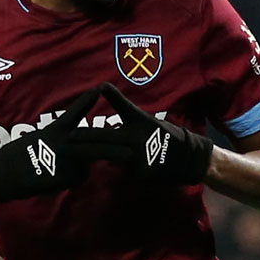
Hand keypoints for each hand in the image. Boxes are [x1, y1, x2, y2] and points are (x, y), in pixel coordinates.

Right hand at [0, 87, 130, 200]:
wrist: (5, 173)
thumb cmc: (20, 154)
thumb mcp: (42, 139)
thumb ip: (63, 139)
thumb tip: (77, 147)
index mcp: (57, 129)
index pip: (75, 113)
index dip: (87, 101)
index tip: (98, 90)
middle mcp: (65, 143)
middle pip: (94, 145)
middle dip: (114, 150)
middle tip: (131, 153)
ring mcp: (67, 161)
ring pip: (86, 164)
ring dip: (82, 166)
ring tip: (61, 167)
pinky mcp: (66, 177)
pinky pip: (77, 177)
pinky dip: (70, 177)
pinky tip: (53, 177)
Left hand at [72, 82, 213, 184]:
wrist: (188, 158)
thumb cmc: (167, 137)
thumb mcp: (149, 123)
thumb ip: (128, 122)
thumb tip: (113, 126)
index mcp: (141, 123)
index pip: (124, 106)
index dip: (113, 96)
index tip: (100, 87)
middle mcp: (138, 138)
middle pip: (107, 137)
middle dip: (87, 137)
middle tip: (70, 137)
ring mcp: (139, 156)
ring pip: (114, 157)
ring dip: (105, 156)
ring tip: (94, 156)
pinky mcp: (141, 172)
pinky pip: (126, 170)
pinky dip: (127, 169)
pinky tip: (139, 167)